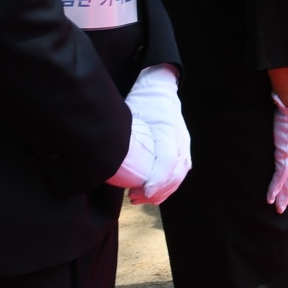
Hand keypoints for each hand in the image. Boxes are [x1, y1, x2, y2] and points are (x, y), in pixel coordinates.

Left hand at [122, 64, 189, 204]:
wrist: (159, 89)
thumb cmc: (142, 101)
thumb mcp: (128, 114)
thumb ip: (120, 135)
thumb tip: (103, 157)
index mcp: (167, 128)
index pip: (168, 159)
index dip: (157, 179)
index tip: (142, 192)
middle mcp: (179, 137)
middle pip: (176, 171)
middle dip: (157, 190)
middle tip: (134, 198)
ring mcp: (183, 142)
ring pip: (180, 173)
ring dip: (163, 191)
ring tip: (140, 198)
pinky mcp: (182, 147)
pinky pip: (180, 171)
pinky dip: (168, 185)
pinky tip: (152, 192)